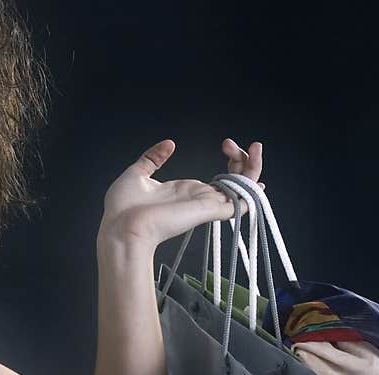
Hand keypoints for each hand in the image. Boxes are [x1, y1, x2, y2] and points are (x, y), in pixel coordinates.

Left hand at [97, 138, 263, 252]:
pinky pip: (238, 204)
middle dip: (245, 160)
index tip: (226, 143)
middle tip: (235, 144)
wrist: (120, 227)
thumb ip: (153, 158)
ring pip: (242, 189)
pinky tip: (258, 180)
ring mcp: (205, 205)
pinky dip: (250, 192)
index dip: (233, 159)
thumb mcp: (137, 174)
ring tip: (256, 148)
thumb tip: (169, 144)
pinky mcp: (208, 211)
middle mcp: (200, 198)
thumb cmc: (123, 209)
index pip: (222, 177)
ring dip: (253, 168)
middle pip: (237, 181)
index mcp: (187, 191)